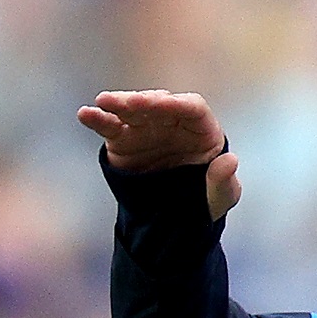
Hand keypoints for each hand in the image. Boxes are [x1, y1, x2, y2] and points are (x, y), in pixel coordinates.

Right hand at [77, 90, 239, 220]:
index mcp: (203, 130)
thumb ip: (224, 181)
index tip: (163, 103)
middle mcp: (174, 122)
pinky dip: (97, 119)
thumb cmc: (206, 199)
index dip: (178, 104)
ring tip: (104, 102)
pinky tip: (86, 114)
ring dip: (119, 103)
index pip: (193, 108)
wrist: (176, 215)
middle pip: (160, 104)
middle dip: (146, 101)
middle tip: (132, 103)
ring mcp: (147, 128)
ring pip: (132, 110)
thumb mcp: (222, 196)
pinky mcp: (123, 139)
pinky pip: (109, 126)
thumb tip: (231, 160)